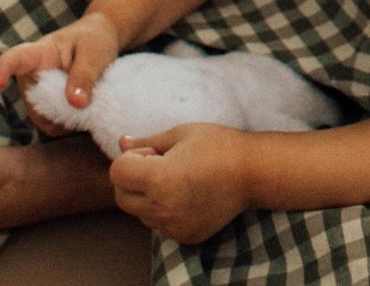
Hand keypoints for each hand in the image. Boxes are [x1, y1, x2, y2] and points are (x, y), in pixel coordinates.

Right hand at [0, 13, 121, 120]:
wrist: (98, 42)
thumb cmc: (93, 39)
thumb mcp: (94, 52)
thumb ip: (84, 75)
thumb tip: (76, 103)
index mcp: (38, 53)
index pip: (15, 60)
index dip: (2, 71)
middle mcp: (29, 77)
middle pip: (34, 103)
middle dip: (60, 108)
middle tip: (89, 99)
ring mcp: (34, 96)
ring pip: (43, 119)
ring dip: (67, 118)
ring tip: (90, 101)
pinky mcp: (44, 110)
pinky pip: (52, 126)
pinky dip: (69, 124)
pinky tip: (85, 112)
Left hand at [109, 124, 251, 243]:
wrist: (252, 172)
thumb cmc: (218, 146)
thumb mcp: (180, 134)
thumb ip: (146, 142)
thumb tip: (121, 143)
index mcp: (158, 179)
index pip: (116, 173)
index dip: (130, 159)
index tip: (153, 153)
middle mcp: (161, 208)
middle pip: (122, 197)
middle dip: (132, 179)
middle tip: (161, 165)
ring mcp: (173, 226)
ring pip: (140, 213)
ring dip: (147, 197)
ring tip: (177, 180)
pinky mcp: (184, 236)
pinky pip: (160, 225)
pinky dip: (164, 211)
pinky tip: (186, 195)